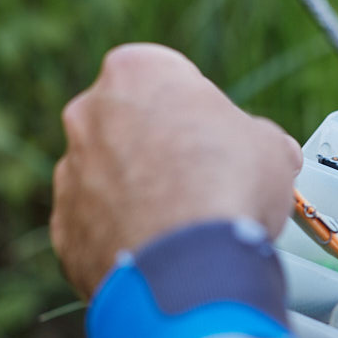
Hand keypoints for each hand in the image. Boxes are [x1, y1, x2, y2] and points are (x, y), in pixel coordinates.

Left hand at [51, 43, 302, 297]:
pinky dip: (124, 239)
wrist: (190, 265)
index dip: (200, 111)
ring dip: (139, 196)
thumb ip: (258, 139)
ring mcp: (71, 175)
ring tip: (185, 228)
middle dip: (161, 151)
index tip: (221, 139)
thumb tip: (272, 154)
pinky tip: (162, 254)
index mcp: (136, 72)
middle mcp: (88, 115)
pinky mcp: (64, 231)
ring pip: (108, 179)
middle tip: (204, 183)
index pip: (169, 79)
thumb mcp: (272, 146)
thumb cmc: (229, 188)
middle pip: (129, 126)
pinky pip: (98, 229)